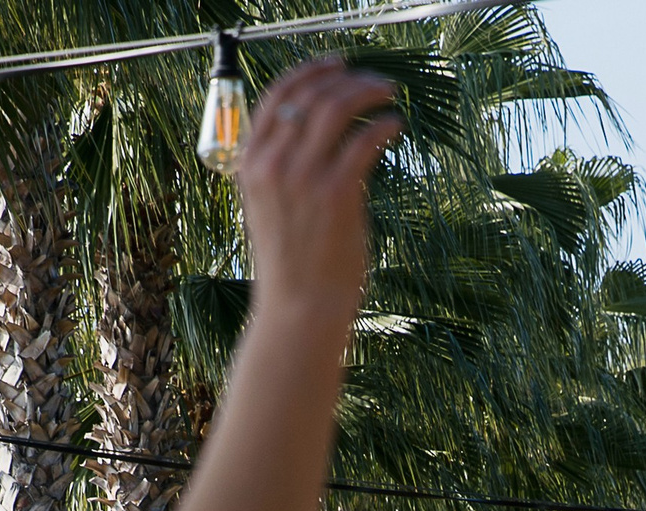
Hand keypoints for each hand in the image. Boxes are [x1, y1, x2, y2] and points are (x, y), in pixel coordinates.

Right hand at [235, 59, 402, 328]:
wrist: (298, 310)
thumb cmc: (292, 265)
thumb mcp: (272, 208)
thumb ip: (285, 170)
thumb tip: (323, 137)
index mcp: (249, 162)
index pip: (275, 96)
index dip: (309, 72)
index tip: (337, 65)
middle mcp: (272, 163)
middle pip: (310, 94)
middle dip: (346, 78)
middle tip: (375, 81)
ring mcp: (303, 176)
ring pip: (337, 107)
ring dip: (368, 93)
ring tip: (389, 95)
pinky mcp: (337, 192)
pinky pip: (364, 140)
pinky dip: (383, 125)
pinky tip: (396, 126)